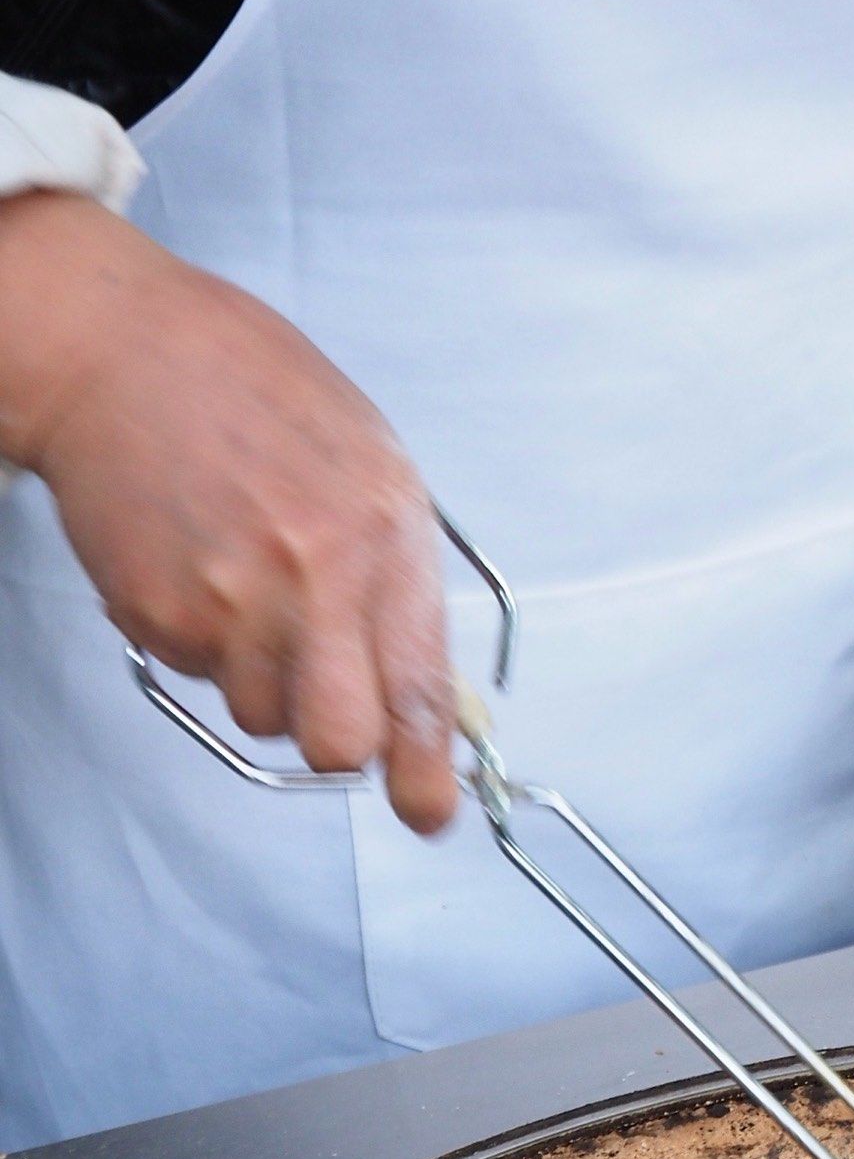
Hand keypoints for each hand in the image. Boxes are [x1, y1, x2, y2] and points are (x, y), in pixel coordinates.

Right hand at [0, 191, 456, 832]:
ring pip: (262, 715)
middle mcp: (313, 578)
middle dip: (335, 740)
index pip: (418, 689)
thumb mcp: (370, 464)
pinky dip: (199, 639)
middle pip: (338, 742)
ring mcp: (230, 602)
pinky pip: (198, 676)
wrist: (120, 349)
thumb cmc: (251, 392)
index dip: (426, 769)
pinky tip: (196, 562)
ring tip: (243, 583)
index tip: (427, 810)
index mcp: (382, 536)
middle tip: (321, 695)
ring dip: (260, 676)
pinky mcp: (159, 614)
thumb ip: (401, 578)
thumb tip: (428, 691)